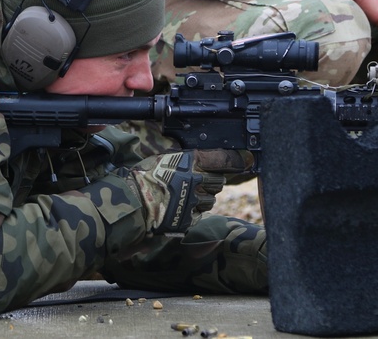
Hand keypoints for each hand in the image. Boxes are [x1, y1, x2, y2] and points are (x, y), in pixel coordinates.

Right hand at [130, 149, 252, 233]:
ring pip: (211, 200)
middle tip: (199, 183)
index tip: (246, 160)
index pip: (223, 159)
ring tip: (184, 196)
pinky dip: (192, 212)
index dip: (237, 160)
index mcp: (191, 161)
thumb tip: (204, 160)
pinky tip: (179, 208)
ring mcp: (193, 201)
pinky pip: (199, 214)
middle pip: (219, 182)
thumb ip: (188, 160)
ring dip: (203, 198)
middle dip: (213, 183)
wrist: (131, 202)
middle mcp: (196, 180)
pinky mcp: (188, 219)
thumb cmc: (145, 176)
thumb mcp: (167, 158)